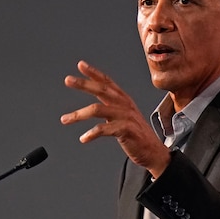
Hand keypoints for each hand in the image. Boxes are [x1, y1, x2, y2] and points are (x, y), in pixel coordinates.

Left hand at [61, 60, 170, 178]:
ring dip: (78, 114)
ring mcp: (126, 117)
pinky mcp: (126, 130)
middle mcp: (125, 105)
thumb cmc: (138, 136)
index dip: (94, 73)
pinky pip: (104, 129)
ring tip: (65, 119)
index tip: (81, 65)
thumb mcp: (126, 117)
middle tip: (68, 80)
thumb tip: (95, 105)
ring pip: (97, 109)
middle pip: (102, 90)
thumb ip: (112, 108)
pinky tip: (83, 138)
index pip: (108, 82)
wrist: (154, 152)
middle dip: (83, 84)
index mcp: (124, 100)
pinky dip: (91, 134)